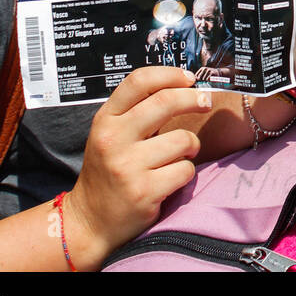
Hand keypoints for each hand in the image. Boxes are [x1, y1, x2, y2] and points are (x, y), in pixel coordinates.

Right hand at [61, 67, 210, 268]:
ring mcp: (127, 166)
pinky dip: (185, 173)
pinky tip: (171, 179)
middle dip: (194, 98)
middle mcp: (113, 140)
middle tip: (205, 101)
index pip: (138, 82)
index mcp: (105, 120)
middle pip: (166, 102)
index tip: (189, 78)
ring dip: (191, 146)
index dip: (169, 74)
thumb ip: (137, 112)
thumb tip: (183, 85)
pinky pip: (185, 170)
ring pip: (183, 140)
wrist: (90, 221)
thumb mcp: (111, 135)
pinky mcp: (144, 191)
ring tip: (181, 154)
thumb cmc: (109, 171)